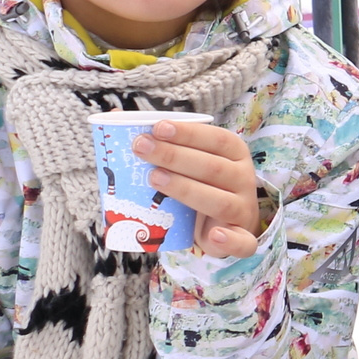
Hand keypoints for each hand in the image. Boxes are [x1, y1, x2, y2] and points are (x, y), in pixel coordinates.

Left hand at [136, 120, 261, 256]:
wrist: (224, 225)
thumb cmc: (201, 185)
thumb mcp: (188, 162)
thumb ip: (162, 142)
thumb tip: (116, 116)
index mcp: (233, 154)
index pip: (216, 139)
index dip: (189, 133)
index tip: (157, 127)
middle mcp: (243, 178)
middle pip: (213, 167)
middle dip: (175, 157)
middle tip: (141, 148)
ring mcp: (242, 208)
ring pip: (219, 201)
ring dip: (187, 190)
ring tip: (154, 179)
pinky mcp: (241, 238)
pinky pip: (242, 242)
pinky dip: (230, 240)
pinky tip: (215, 235)